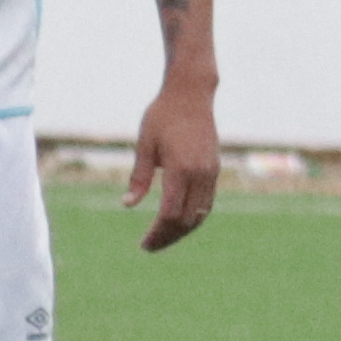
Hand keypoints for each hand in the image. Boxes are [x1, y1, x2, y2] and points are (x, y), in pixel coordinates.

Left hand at [130, 77, 223, 251]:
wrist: (191, 94)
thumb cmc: (162, 115)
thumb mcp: (144, 144)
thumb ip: (139, 177)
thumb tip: (127, 204)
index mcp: (180, 168)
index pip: (170, 213)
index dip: (157, 232)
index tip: (143, 244)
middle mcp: (200, 174)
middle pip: (187, 219)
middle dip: (168, 237)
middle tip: (149, 246)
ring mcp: (210, 172)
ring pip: (200, 214)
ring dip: (182, 230)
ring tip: (163, 238)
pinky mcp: (214, 169)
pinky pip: (207, 202)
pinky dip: (193, 217)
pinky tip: (178, 221)